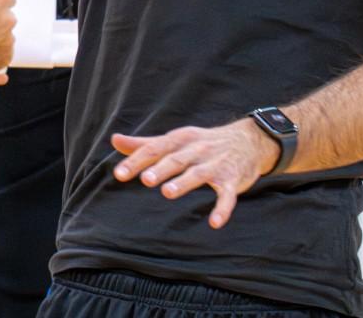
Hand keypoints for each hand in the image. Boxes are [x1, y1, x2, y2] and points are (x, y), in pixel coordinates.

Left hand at [109, 119, 277, 228]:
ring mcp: (216, 165)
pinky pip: (227, 195)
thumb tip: (114, 140)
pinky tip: (214, 223)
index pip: (155, 148)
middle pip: (176, 159)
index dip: (137, 161)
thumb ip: (145, 144)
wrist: (248, 141)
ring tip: (168, 192)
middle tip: (145, 180)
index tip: (119, 174)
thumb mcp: (175, 139)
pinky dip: (223, 208)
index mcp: (180, 140)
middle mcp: (197, 150)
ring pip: (198, 174)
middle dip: (161, 169)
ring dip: (184, 183)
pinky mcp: (233, 180)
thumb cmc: (202, 144)